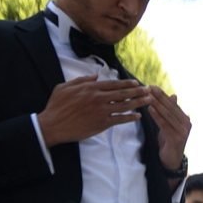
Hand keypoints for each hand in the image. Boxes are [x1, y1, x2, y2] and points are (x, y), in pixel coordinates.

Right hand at [37, 75, 151, 145]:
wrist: (52, 125)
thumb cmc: (56, 106)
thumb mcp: (64, 87)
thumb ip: (81, 80)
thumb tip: (96, 77)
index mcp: (90, 88)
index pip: (113, 84)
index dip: (127, 83)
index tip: (136, 83)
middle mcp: (98, 97)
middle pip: (123, 93)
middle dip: (138, 91)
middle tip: (149, 90)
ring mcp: (101, 110)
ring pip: (125, 105)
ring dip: (138, 102)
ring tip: (149, 101)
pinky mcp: (102, 123)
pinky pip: (120, 119)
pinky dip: (130, 117)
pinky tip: (138, 116)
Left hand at [145, 86, 190, 172]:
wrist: (171, 160)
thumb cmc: (169, 142)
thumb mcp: (169, 124)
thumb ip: (170, 111)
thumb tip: (174, 95)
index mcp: (185, 118)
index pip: (172, 104)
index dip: (162, 95)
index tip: (152, 86)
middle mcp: (187, 123)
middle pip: (170, 107)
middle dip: (159, 96)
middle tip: (149, 87)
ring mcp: (183, 131)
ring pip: (167, 114)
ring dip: (157, 104)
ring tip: (148, 95)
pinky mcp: (177, 138)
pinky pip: (165, 124)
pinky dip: (157, 116)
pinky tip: (150, 109)